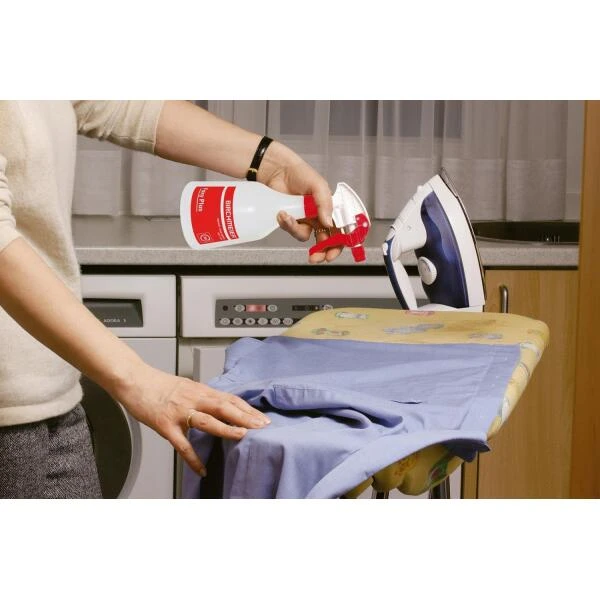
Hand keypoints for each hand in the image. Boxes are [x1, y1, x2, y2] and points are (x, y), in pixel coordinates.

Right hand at [112, 363, 269, 476]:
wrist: (134, 380)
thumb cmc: (158, 385)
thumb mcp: (186, 386)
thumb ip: (203, 397)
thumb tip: (220, 406)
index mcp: (200, 390)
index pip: (229, 399)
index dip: (247, 408)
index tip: (262, 417)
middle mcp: (193, 399)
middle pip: (224, 407)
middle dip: (245, 416)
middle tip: (262, 425)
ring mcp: (179, 412)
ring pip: (207, 421)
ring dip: (226, 428)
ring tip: (242, 436)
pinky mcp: (165, 425)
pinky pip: (182, 444)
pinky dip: (192, 458)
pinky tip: (201, 469)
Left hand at [262, 155, 342, 263]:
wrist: (278, 170)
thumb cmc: (301, 173)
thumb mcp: (318, 186)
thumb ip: (325, 204)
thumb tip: (328, 222)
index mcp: (330, 209)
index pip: (340, 230)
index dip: (339, 243)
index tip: (334, 252)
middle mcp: (318, 216)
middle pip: (325, 240)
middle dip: (322, 252)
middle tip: (317, 257)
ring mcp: (304, 219)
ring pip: (304, 236)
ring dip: (296, 230)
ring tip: (288, 218)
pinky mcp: (291, 220)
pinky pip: (291, 229)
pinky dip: (287, 224)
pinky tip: (282, 213)